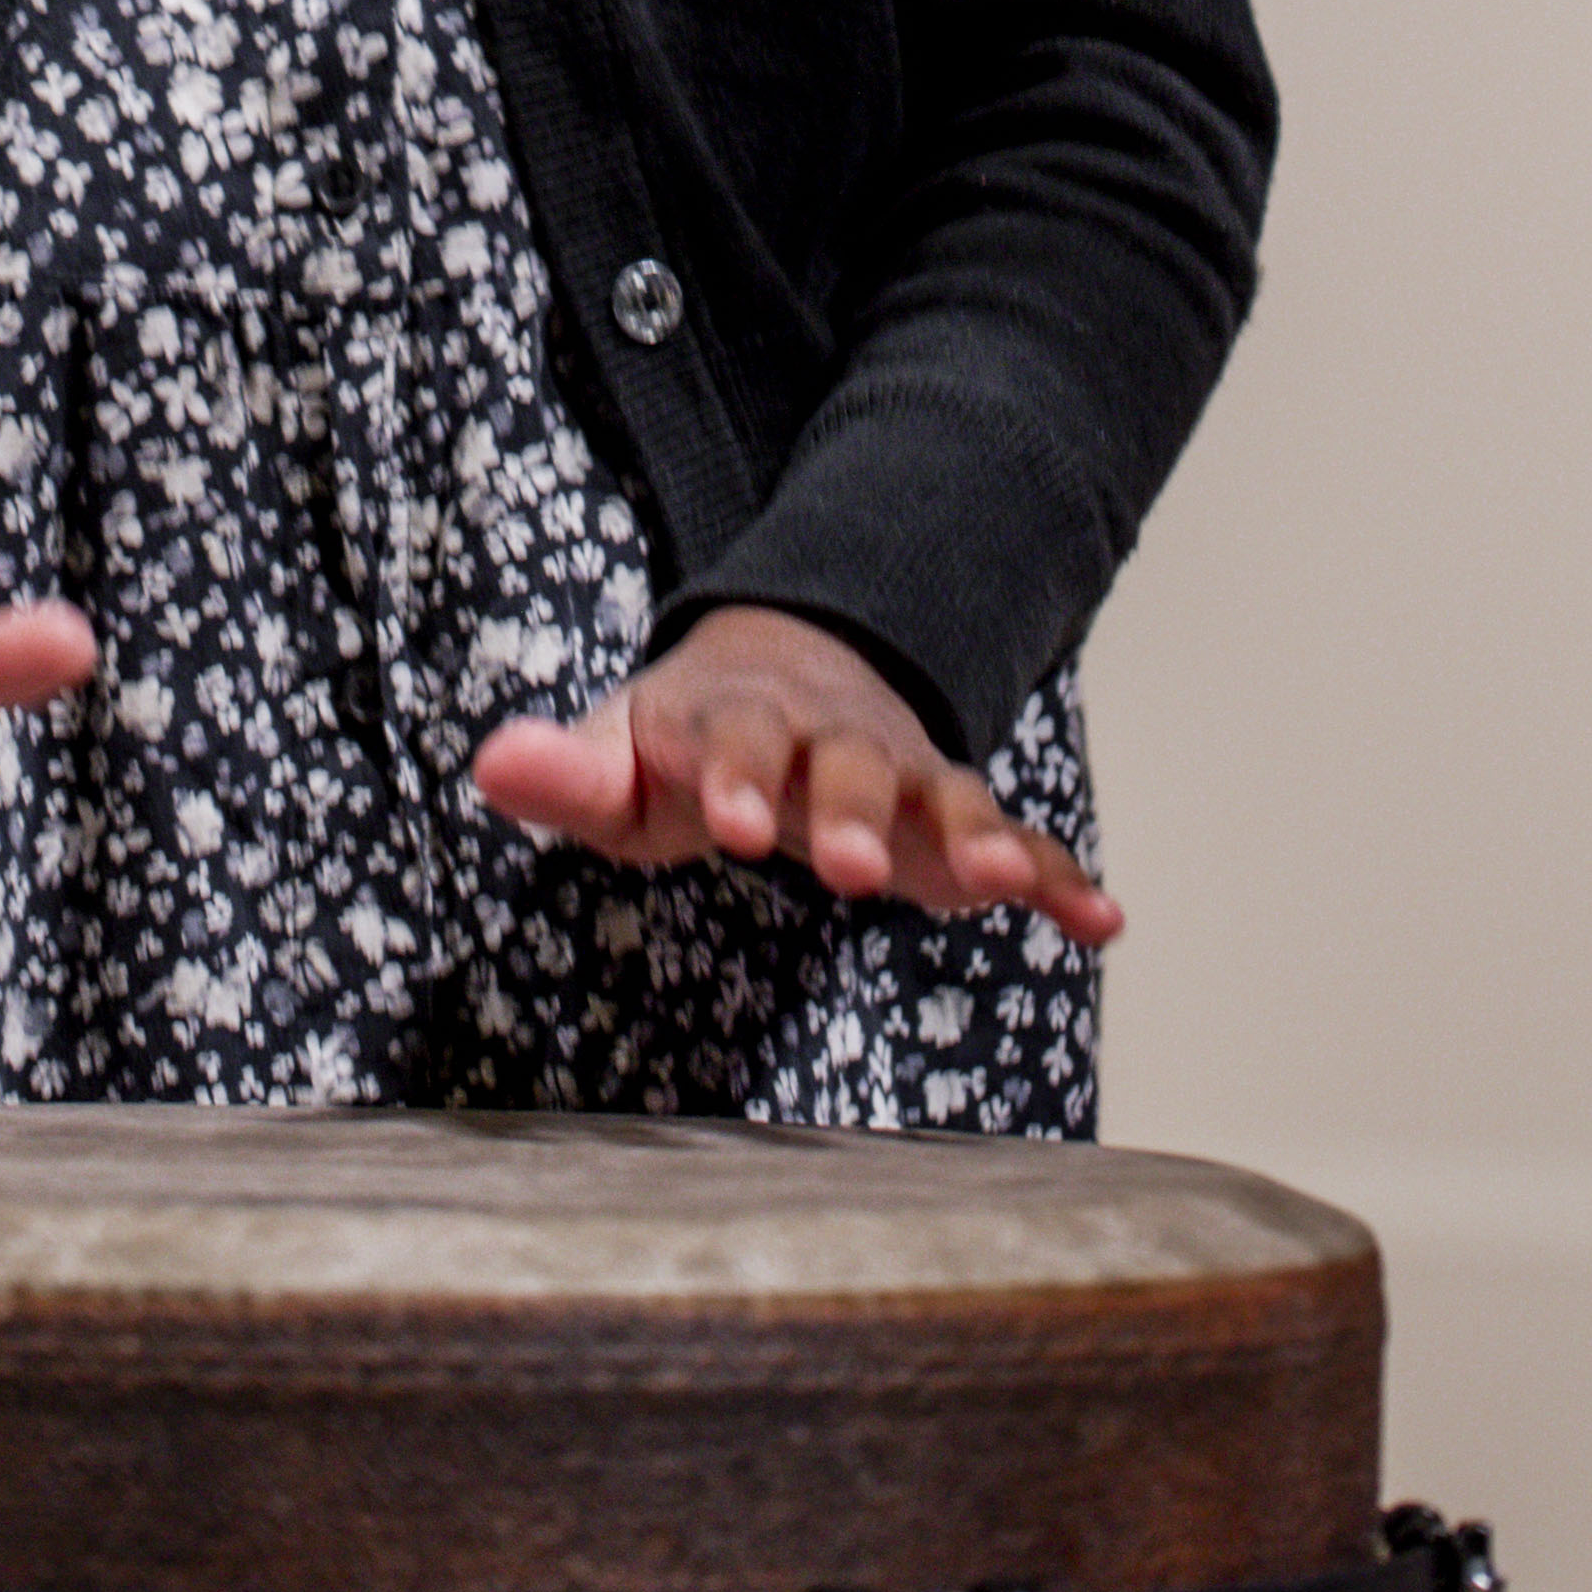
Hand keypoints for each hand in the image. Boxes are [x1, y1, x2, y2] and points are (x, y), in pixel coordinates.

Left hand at [470, 604, 1123, 934]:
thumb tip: (490, 761)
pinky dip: (1059, 876)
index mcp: (738, 718)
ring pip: (941, 793)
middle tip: (848, 868)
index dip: (731, 774)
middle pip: (846, 766)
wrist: (785, 672)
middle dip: (851, 812)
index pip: (731, 738)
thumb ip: (567, 770)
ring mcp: (902, 770)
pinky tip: (1101, 920)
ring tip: (1001, 878)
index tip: (730, 818)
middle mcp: (831, 736)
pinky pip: (1017, 841)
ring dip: (970, 832)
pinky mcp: (955, 816)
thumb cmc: (686, 743)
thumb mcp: (622, 755)